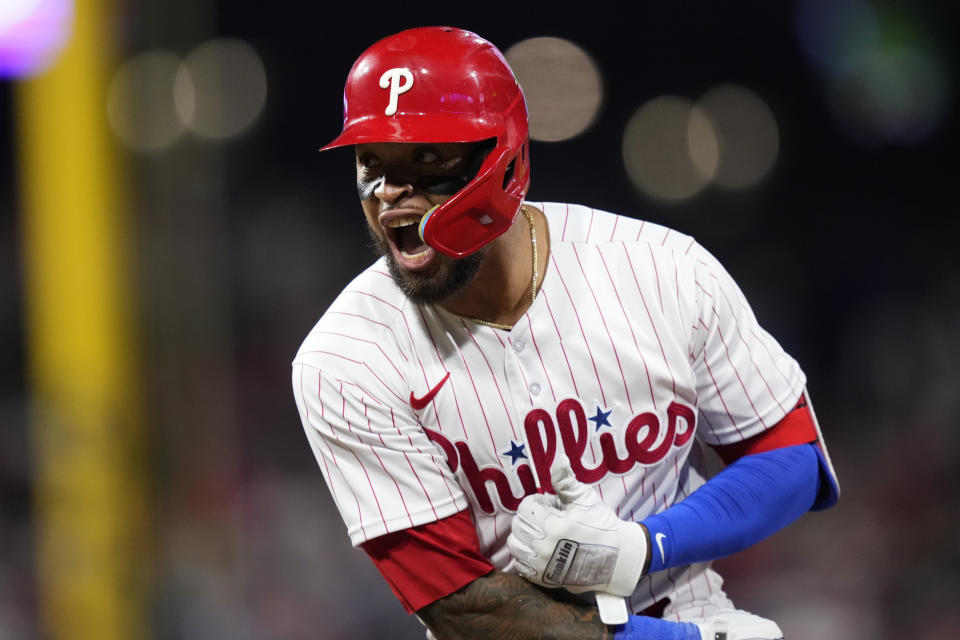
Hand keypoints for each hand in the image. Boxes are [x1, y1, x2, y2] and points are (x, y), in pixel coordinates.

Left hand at [506, 456, 649, 622]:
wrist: (617, 559)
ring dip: (523, 535)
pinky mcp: (543, 579)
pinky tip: (539, 548)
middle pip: (518, 524)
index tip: (550, 505)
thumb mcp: (585, 499)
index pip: (526, 507)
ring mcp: (542, 566)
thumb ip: (566, 480)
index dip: (536, 502)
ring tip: (540, 532)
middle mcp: (544, 548)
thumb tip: (558, 459)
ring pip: (514, 544)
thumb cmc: (602, 525)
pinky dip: (525, 554)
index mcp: (554, 526)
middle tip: (546, 517)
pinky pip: (519, 564)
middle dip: (530, 517)